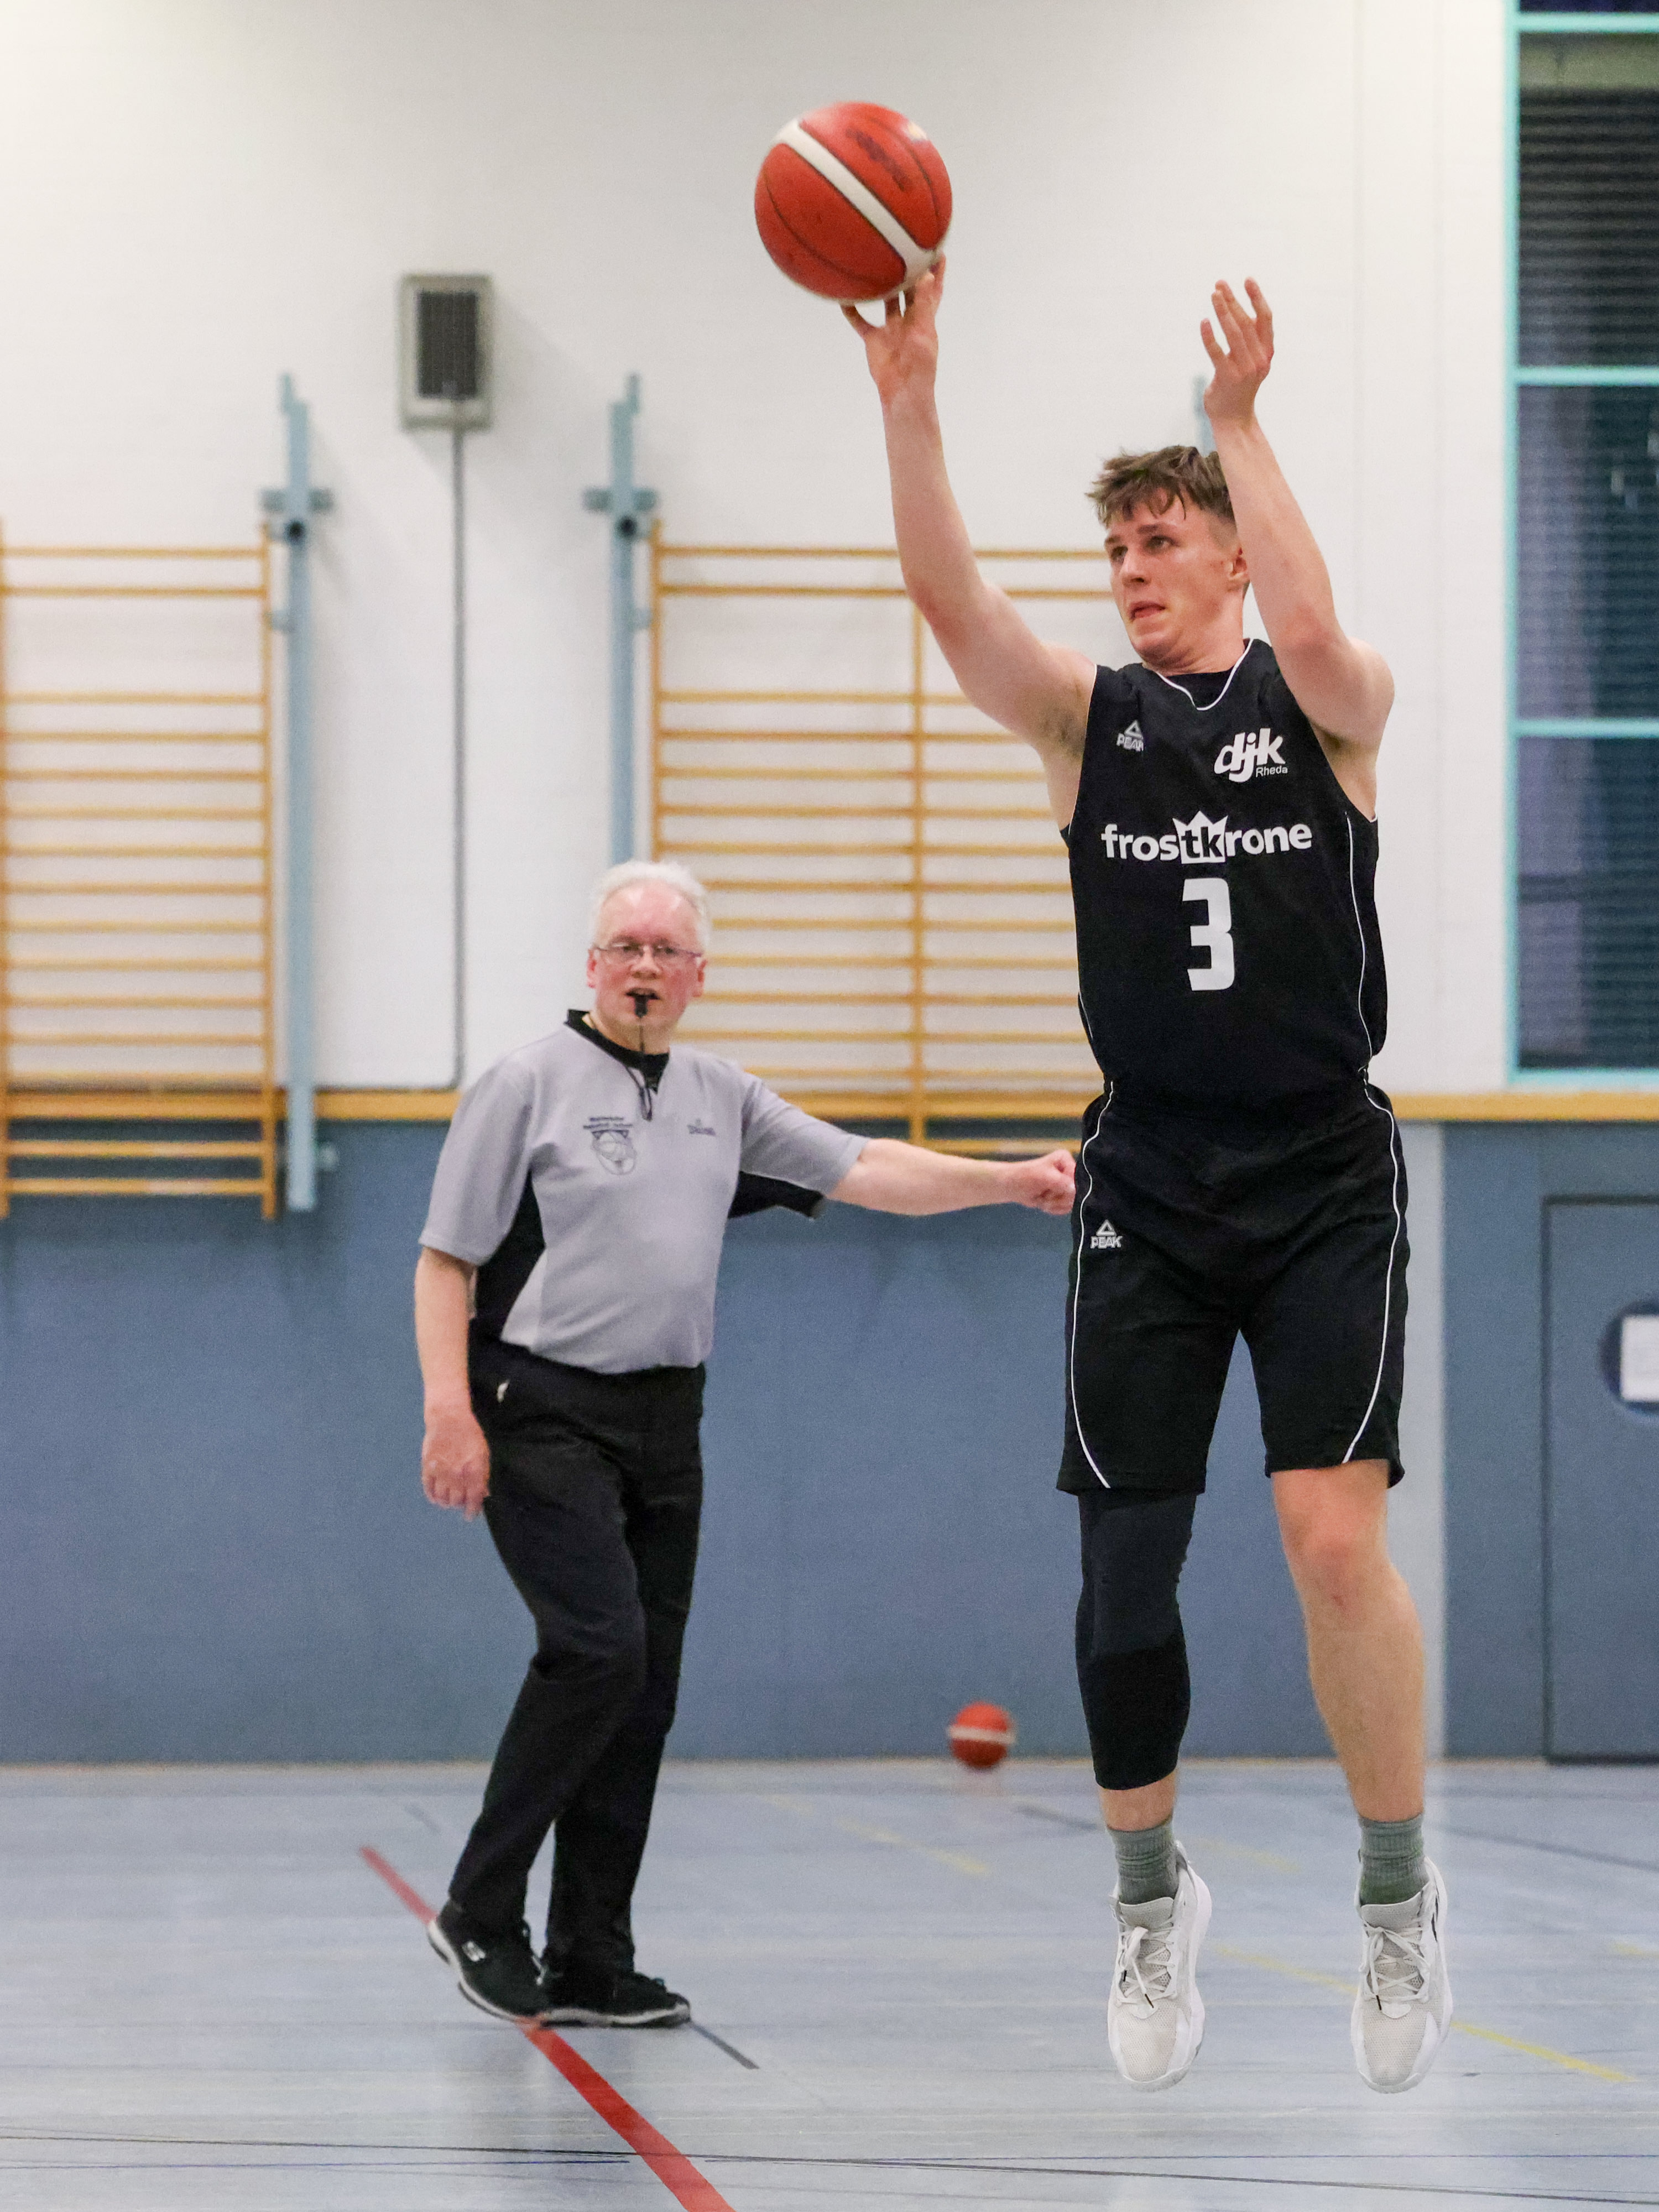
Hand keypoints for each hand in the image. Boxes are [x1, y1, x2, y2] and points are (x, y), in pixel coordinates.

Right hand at [422, 1401, 490, 1519]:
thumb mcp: (483, 1453)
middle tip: (461, 1501)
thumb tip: (483, 1494)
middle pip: (456, 1501)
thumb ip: (483, 1475)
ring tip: (449, 1500)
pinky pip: (429, 1490)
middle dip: (460, 1504)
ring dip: (446, 1502)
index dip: (472, 1510)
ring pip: (442, 1499)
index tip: (471, 1515)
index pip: (473, 1498)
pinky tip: (437, 1497)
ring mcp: (441, 1471)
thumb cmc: (470, 1434)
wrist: (449, 1418)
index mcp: (474, 1470)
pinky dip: (433, 1497)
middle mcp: (457, 1473)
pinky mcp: (428, 1467)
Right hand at [841, 260, 944, 406]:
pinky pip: (861, 322)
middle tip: (901, 246)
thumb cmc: (919, 367)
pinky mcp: (875, 340)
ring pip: (885, 301)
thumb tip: (926, 275)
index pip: (933, 289)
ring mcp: (891, 329)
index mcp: (925, 318)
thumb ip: (924, 304)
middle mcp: (908, 320)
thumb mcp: (923, 332)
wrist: (903, 392)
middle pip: (908, 290)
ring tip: (873, 263)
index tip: (937, 249)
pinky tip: (843, 298)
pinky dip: (852, 311)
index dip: (937, 271)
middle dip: (907, 271)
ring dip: (880, 285)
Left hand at [1000, 1148, 1075, 1215]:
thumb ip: (1060, 1182)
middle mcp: (1069, 1171)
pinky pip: (1065, 1208)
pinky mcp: (1063, 1196)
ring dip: (1054, 1204)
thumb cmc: (1024, 1177)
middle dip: (1058, 1198)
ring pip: (1071, 1202)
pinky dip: (1053, 1209)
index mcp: (1065, 1159)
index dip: (1065, 1188)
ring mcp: (1067, 1184)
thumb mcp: (1042, 1177)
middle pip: (1075, 1193)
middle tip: (1044, 1195)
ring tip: (1042, 1198)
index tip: (1051, 1188)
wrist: (1011, 1187)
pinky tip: (1044, 1203)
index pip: (1076, 1178)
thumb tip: (1075, 1189)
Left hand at [1200, 277, 1273, 434]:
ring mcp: (1245, 370)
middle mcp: (1259, 360)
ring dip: (1222, 312)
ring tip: (1213, 295)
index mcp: (1267, 353)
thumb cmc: (1239, 386)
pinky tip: (1204, 322)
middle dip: (1233, 301)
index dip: (1257, 298)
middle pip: (1246, 322)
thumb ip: (1250, 340)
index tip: (1247, 280)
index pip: (1265, 319)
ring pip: (1233, 334)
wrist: (1233, 419)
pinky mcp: (1228, 378)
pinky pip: (1216, 352)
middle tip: (1219, 285)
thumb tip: (1238, 311)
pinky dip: (1209, 336)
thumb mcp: (1251, 361)